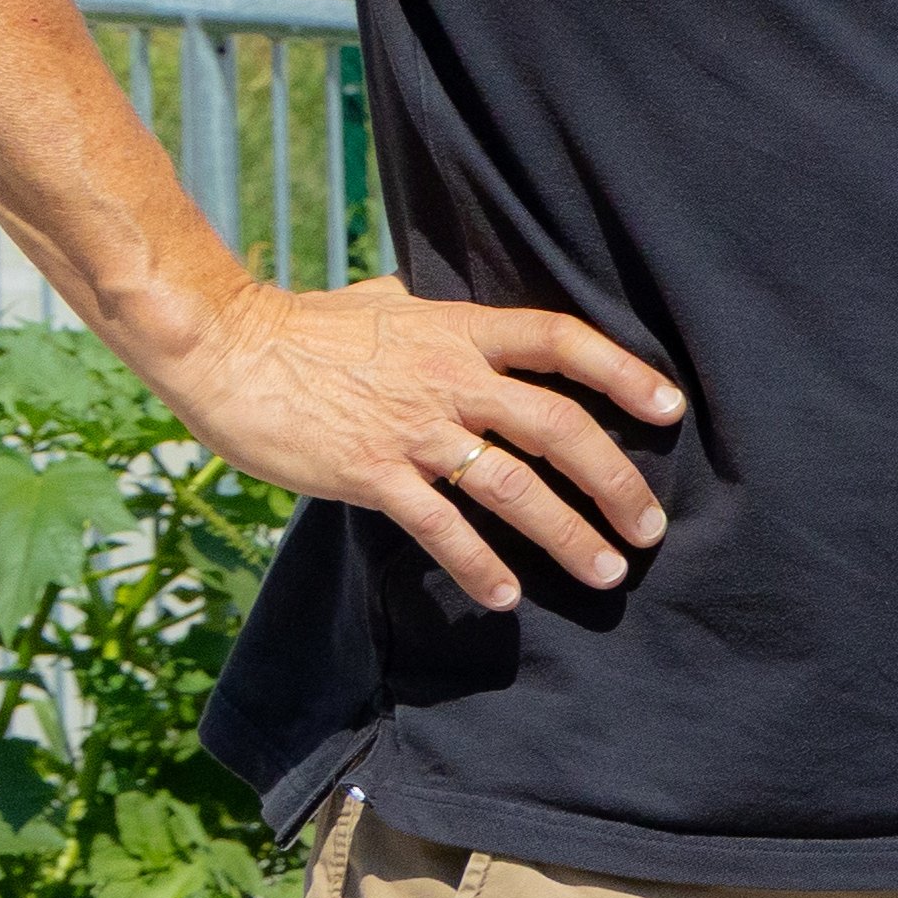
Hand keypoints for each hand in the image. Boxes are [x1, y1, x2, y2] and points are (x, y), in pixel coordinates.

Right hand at [140, 274, 675, 611]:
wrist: (226, 349)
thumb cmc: (300, 326)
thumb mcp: (381, 301)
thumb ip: (425, 312)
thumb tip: (434, 303)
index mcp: (460, 330)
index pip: (562, 341)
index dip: (623, 372)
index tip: (670, 407)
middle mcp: (451, 378)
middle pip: (559, 426)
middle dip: (615, 481)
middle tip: (650, 528)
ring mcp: (413, 428)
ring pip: (514, 485)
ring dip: (567, 534)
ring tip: (605, 571)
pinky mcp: (371, 473)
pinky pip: (440, 526)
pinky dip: (478, 565)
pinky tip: (506, 596)